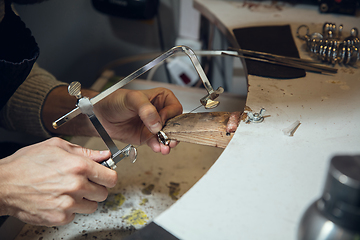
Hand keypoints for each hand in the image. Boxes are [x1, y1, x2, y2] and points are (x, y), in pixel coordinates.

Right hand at [0, 137, 116, 225]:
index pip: (111, 177)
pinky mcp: (60, 218)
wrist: (4, 185)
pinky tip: (59, 199)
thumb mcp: (57, 147)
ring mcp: (68, 204)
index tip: (105, 176)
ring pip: (92, 206)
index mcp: (79, 166)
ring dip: (84, 200)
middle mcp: (76, 186)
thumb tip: (104, 155)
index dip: (109, 176)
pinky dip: (70, 209)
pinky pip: (76, 215)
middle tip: (84, 183)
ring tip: (69, 191)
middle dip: (96, 188)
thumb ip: (85, 152)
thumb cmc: (26, 164)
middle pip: (103, 193)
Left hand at [94, 88, 182, 153]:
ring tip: (165, 147)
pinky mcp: (147, 137)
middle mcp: (159, 111)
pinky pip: (157, 143)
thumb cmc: (114, 101)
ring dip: (168, 142)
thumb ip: (146, 109)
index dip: (170, 116)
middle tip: (170, 139)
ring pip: (168, 135)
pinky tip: (158, 148)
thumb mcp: (132, 99)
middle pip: (175, 123)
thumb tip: (157, 122)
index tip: (162, 121)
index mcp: (161, 98)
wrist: (100, 116)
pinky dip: (158, 147)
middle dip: (173, 133)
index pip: (175, 108)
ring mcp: (154, 125)